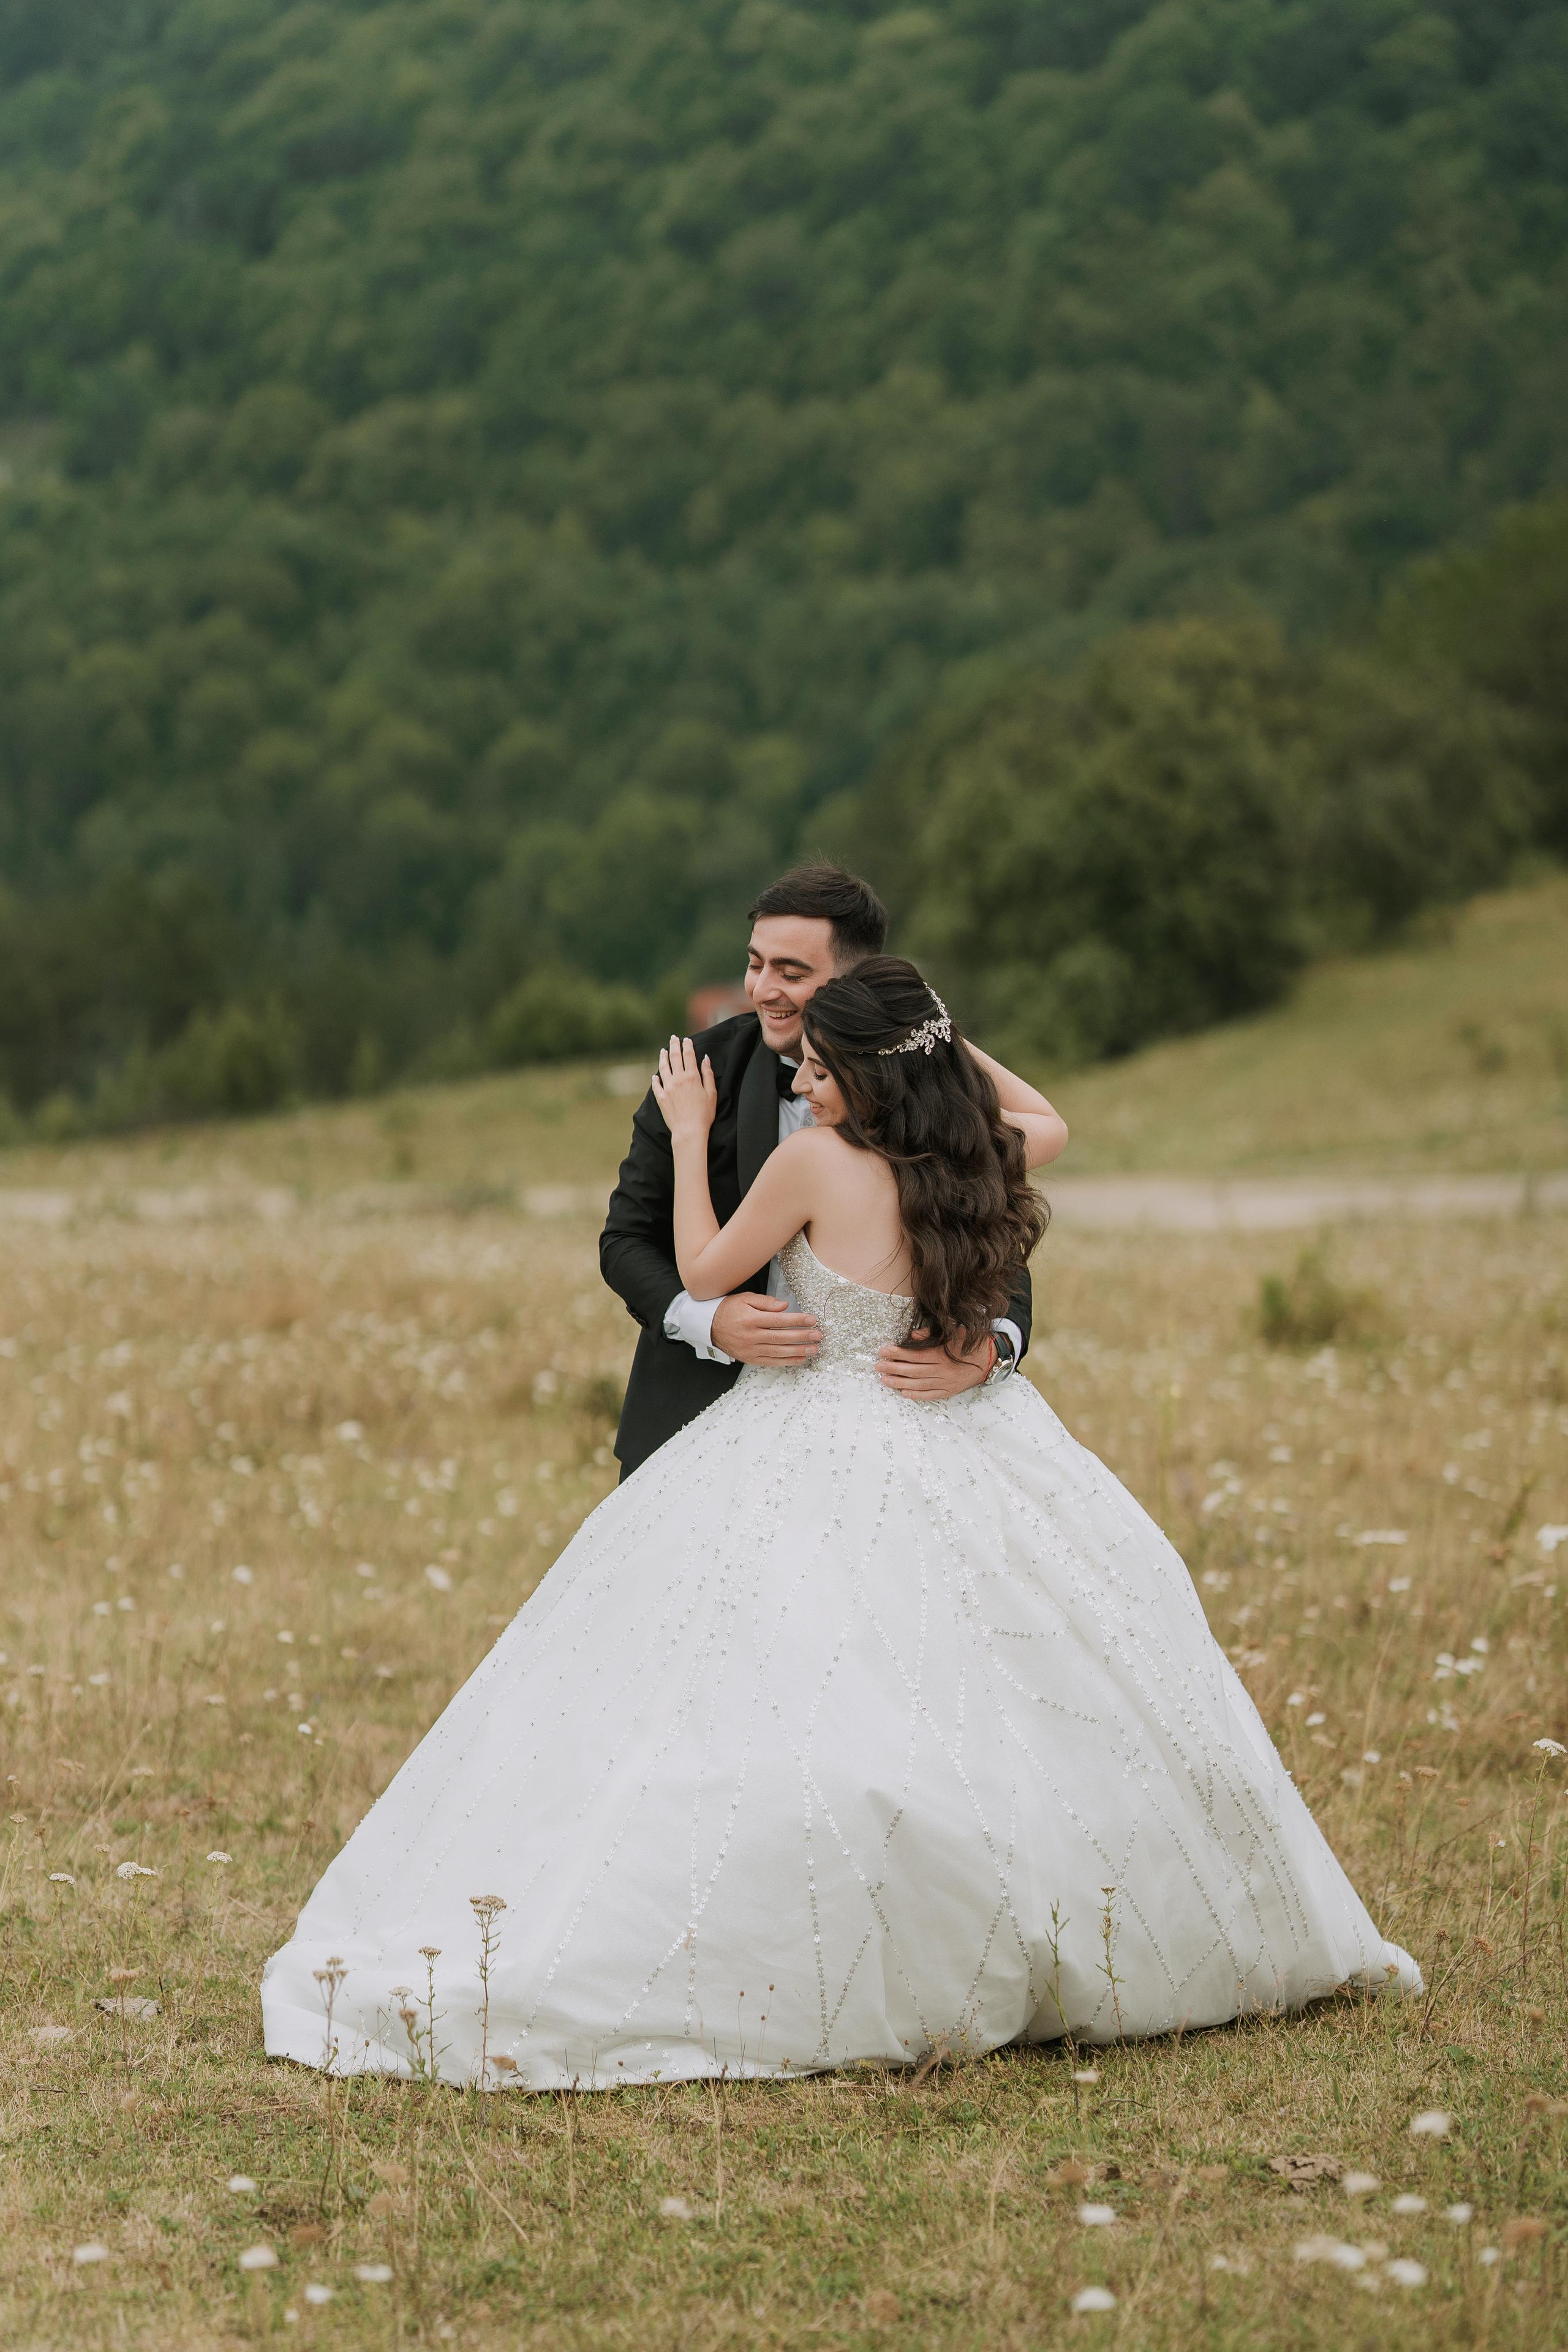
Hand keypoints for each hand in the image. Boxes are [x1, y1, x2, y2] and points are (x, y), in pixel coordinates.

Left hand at [651, 1036, 716, 1142]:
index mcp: (692, 1077)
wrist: (689, 1131)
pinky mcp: (660, 1098)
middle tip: (673, 1038)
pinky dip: (655, 1078)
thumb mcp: (711, 1094)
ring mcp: (667, 1088)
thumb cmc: (704, 1114)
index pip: (689, 1055)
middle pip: (675, 1057)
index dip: (688, 1045)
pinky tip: (655, 1075)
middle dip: (674, 1045)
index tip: (687, 1039)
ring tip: (663, 1051)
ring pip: (663, 1068)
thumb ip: (708, 1075)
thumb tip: (705, 1059)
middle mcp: (678, 1079)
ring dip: (663, 1057)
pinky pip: (656, 1085)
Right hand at [711, 1292, 821, 1365]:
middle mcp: (751, 1336)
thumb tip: (785, 1306)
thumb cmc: (729, 1310)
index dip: (797, 1320)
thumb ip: (766, 1302)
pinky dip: (787, 1361)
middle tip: (817, 1335)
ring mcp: (750, 1350)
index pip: (779, 1321)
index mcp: (751, 1319)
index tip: (812, 1320)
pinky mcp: (750, 1359)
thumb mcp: (745, 1299)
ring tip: (813, 1349)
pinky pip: (771, 1362)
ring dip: (798, 1351)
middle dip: (802, 1337)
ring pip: (778, 1352)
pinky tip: (799, 1359)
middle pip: (781, 1337)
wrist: (710, 1326)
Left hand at [876, 1329, 994, 1399]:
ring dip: (900, 1383)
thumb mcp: (955, 1333)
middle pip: (914, 1371)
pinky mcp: (949, 1392)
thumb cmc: (970, 1344)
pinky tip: (903, 1393)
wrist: (990, 1361)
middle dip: (894, 1368)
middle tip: (878, 1367)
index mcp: (943, 1355)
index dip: (898, 1353)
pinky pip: (929, 1396)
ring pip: (919, 1385)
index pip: (915, 1355)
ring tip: (884, 1380)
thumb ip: (933, 1334)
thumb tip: (913, 1336)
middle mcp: (943, 1371)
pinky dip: (916, 1395)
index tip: (883, 1351)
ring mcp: (946, 1384)